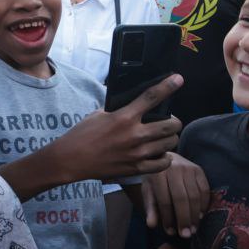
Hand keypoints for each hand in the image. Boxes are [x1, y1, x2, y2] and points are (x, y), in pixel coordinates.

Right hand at [53, 76, 182, 180]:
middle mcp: (134, 135)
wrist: (71, 159)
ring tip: (163, 137)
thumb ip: (119, 110)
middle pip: (171, 125)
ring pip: (170, 143)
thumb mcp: (98, 114)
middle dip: (174, 121)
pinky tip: (159, 154)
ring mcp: (137, 153)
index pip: (152, 97)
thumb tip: (133, 104)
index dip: (168, 86)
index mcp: (124, 117)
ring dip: (170, 138)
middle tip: (168, 121)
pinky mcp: (135, 168)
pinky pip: (163, 164)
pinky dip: (165, 158)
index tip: (178, 80)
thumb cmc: (82, 135)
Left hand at [142, 152, 209, 237]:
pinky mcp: (199, 170)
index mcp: (158, 174)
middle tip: (186, 235)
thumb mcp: (149, 192)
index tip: (170, 232)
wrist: (164, 158)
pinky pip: (205, 190)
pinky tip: (200, 216)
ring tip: (193, 229)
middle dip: (184, 219)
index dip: (168, 218)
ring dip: (195, 215)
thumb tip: (151, 225)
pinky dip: (204, 205)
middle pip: (181, 199)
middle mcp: (174, 169)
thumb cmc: (155, 179)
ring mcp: (188, 168)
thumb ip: (150, 208)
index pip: (164, 200)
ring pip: (194, 195)